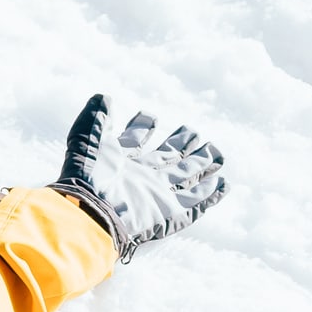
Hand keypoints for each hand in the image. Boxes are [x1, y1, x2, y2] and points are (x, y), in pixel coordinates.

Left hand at [51, 93, 227, 260]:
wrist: (92, 211)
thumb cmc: (88, 176)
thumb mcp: (88, 138)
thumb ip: (97, 118)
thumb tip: (102, 97)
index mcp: (120, 161)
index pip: (134, 141)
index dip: (142, 128)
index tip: (149, 117)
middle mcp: (140, 177)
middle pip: (166, 158)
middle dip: (181, 144)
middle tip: (193, 132)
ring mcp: (156, 196)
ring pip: (185, 177)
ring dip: (201, 164)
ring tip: (216, 153)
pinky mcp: (168, 213)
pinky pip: (194, 205)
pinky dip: (209, 195)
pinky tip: (223, 184)